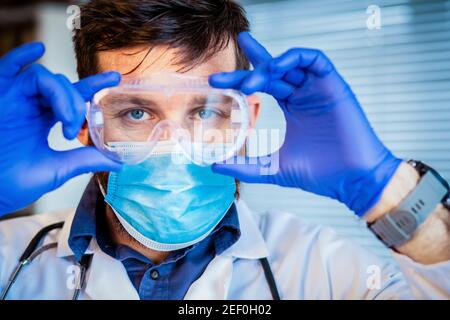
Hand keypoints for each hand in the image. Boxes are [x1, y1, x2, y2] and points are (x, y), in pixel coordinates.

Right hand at [0, 43, 121, 215]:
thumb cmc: (16, 182)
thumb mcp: (58, 169)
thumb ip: (86, 160)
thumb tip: (119, 162)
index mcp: (46, 119)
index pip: (73, 96)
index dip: (94, 85)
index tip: (115, 79)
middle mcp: (31, 105)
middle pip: (61, 85)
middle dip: (76, 102)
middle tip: (75, 127)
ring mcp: (13, 99)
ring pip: (42, 77)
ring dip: (61, 93)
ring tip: (66, 119)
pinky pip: (6, 69)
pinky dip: (20, 57)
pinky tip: (37, 49)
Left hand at [210, 32, 401, 215]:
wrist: (351, 180)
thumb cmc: (318, 173)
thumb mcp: (272, 167)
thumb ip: (245, 165)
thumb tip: (214, 165)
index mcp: (291, 107)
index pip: (264, 84)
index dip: (240, 80)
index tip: (216, 83)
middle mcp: (303, 94)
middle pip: (273, 70)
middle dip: (247, 67)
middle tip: (221, 76)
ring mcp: (318, 89)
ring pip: (292, 62)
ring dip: (269, 65)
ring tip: (250, 81)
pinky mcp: (334, 86)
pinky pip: (316, 61)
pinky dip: (296, 58)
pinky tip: (277, 67)